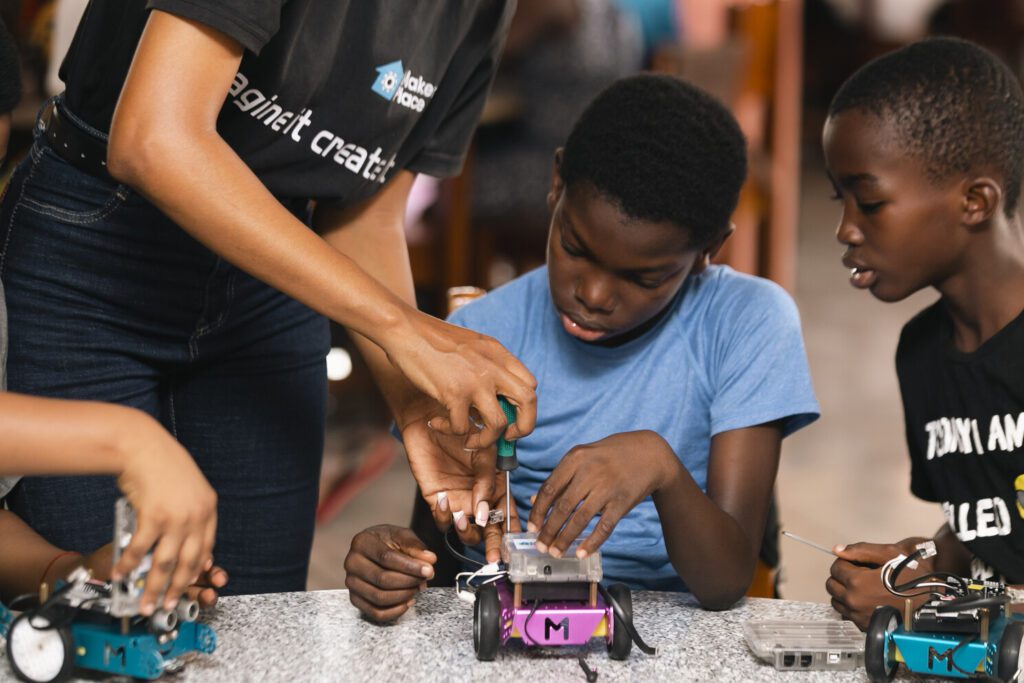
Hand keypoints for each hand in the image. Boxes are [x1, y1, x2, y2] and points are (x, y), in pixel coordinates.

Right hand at [111, 411, 217, 614]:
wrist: (141, 445)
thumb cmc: (160, 463)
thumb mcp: (187, 487)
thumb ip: (189, 512)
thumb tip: (182, 538)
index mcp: (208, 508)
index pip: (206, 548)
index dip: (196, 570)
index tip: (187, 584)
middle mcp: (196, 515)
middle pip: (189, 562)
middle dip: (176, 588)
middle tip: (167, 605)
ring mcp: (176, 517)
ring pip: (165, 562)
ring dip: (153, 587)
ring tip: (146, 602)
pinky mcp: (153, 516)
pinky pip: (140, 549)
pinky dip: (128, 564)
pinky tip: (120, 574)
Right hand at [344, 525, 436, 622]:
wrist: (375, 548)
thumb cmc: (388, 541)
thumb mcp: (402, 536)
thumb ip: (415, 546)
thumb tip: (430, 559)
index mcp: (362, 542)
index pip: (386, 558)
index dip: (410, 566)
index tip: (428, 570)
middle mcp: (351, 563)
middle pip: (382, 579)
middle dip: (409, 582)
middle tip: (425, 579)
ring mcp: (351, 583)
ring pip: (379, 598)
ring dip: (404, 595)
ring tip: (418, 587)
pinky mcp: (355, 599)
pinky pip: (376, 613)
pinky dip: (395, 611)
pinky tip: (409, 601)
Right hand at [383, 312, 536, 448]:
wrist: (405, 329)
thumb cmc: (431, 339)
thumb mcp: (471, 345)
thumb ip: (488, 366)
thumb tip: (494, 398)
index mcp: (498, 354)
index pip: (530, 385)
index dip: (526, 408)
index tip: (510, 418)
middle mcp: (493, 367)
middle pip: (528, 402)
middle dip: (523, 427)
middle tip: (506, 437)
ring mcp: (475, 381)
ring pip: (499, 424)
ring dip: (485, 439)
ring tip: (468, 438)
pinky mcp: (454, 393)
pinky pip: (462, 427)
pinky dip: (450, 431)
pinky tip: (438, 423)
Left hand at [398, 396, 499, 536]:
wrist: (431, 417)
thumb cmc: (463, 428)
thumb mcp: (484, 451)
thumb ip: (487, 481)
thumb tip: (483, 511)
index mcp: (496, 487)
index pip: (508, 515)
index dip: (511, 532)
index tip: (511, 547)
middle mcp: (479, 498)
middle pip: (489, 530)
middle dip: (492, 545)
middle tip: (492, 557)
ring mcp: (458, 501)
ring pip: (466, 532)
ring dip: (467, 532)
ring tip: (462, 518)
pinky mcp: (436, 500)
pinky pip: (441, 520)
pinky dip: (442, 516)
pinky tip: (442, 500)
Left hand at [528, 431, 679, 558]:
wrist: (650, 454)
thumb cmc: (611, 456)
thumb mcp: (583, 458)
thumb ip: (560, 479)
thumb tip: (534, 501)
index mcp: (575, 458)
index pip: (549, 489)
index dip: (538, 511)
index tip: (532, 527)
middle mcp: (590, 472)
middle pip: (562, 507)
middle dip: (548, 530)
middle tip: (540, 545)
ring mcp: (607, 487)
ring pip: (580, 519)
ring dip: (565, 539)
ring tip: (555, 551)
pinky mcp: (622, 502)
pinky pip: (604, 527)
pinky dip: (591, 542)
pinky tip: (581, 552)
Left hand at [826, 537, 932, 629]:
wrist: (931, 602)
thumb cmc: (913, 578)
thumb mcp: (889, 554)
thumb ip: (860, 550)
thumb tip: (837, 550)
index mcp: (857, 582)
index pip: (836, 567)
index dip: (846, 562)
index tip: (857, 563)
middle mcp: (854, 600)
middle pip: (832, 584)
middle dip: (842, 576)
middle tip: (858, 574)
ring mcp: (858, 615)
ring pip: (836, 601)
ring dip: (843, 592)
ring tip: (861, 587)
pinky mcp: (864, 626)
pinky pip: (846, 615)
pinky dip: (850, 607)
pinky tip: (865, 600)